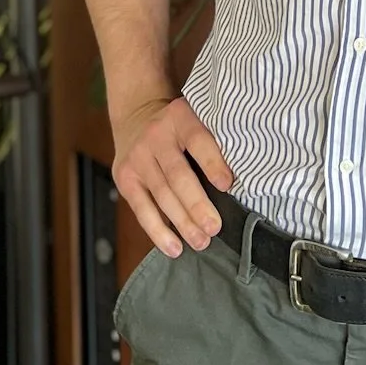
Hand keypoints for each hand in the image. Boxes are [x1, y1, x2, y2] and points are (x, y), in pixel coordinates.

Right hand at [112, 95, 232, 257]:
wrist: (136, 117)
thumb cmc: (179, 128)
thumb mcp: (194, 120)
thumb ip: (212, 141)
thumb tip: (241, 182)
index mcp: (180, 117)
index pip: (197, 140)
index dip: (212, 162)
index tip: (227, 185)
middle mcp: (155, 136)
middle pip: (177, 175)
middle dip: (197, 204)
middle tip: (214, 228)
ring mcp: (137, 158)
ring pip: (161, 195)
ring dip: (182, 222)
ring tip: (201, 242)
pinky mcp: (125, 178)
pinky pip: (141, 209)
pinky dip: (158, 232)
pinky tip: (174, 247)